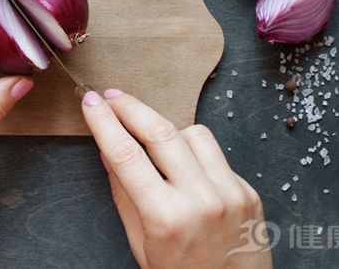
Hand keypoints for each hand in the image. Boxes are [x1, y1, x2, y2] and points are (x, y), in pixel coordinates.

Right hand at [82, 89, 271, 268]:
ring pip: (193, 133)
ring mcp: (230, 193)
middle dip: (131, 107)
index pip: (126, 155)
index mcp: (166, 218)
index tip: (91, 102)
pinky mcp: (248, 191)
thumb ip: (124, 193)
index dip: (104, 122)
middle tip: (112, 96)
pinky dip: (195, 152)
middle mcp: (201, 200)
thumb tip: (107, 150)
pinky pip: (216, 153)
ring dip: (167, 129)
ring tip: (151, 140)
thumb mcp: (140, 243)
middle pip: (160, 132)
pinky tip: (184, 167)